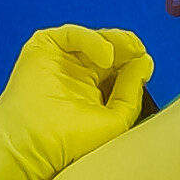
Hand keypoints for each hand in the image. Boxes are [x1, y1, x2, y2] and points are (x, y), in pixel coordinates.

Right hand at [0, 25, 153, 179]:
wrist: (33, 144)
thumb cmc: (69, 143)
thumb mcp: (115, 120)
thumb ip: (131, 92)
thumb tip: (145, 64)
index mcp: (92, 95)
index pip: (119, 72)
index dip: (134, 66)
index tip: (147, 65)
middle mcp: (76, 77)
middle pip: (109, 53)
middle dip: (126, 50)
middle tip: (140, 52)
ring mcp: (59, 62)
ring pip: (93, 41)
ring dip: (114, 42)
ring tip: (128, 50)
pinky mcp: (43, 49)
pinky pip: (72, 35)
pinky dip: (92, 40)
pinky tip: (106, 56)